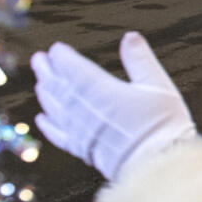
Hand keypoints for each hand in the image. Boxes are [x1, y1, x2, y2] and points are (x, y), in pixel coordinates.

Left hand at [32, 32, 196, 179]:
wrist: (158, 164)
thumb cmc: (162, 126)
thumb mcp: (159, 85)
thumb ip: (140, 60)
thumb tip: (130, 38)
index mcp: (101, 90)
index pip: (73, 69)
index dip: (62, 57)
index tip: (56, 49)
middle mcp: (84, 109)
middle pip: (58, 86)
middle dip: (47, 71)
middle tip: (38, 59)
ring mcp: (81, 131)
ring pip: (54, 108)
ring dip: (45, 93)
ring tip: (40, 82)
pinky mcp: (83, 150)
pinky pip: (57, 135)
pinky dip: (47, 125)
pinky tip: (42, 118)